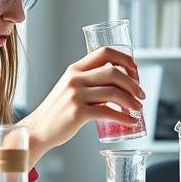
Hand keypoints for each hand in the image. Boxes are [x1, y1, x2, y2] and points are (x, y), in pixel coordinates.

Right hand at [19, 47, 143, 162]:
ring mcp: (76, 95)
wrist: (39, 129)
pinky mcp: (78, 113)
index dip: (124, 59)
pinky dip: (124, 118)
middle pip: (113, 72)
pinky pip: (108, 112)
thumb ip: (90, 81)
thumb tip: (120, 82)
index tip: (135, 71)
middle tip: (141, 95)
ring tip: (138, 108)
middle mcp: (75, 79)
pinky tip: (130, 121)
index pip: (104, 52)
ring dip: (131, 101)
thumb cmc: (59, 110)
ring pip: (113, 92)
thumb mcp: (71, 87)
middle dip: (133, 83)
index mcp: (75, 69)